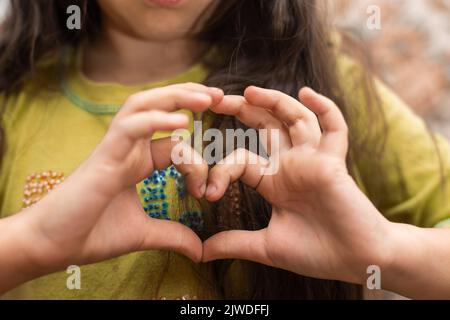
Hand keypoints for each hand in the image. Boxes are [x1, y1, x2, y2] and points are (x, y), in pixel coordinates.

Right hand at [15, 83, 222, 274]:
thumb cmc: (92, 233)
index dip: (197, 160)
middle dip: (189, 97)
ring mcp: (115, 148)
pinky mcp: (103, 156)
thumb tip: (200, 251)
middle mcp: (129, 148)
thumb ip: (173, 235)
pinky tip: (180, 121)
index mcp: (139, 161)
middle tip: (218, 96)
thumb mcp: (144, 233)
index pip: (175, 143)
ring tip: (204, 97)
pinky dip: (154, 120)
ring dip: (175, 96)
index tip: (206, 192)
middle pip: (159, 107)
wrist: (53, 246)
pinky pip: (130, 127)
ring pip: (143, 105)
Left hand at [202, 86, 392, 283]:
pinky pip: (334, 129)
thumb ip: (234, 243)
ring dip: (274, 101)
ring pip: (295, 119)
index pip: (240, 160)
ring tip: (248, 91)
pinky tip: (307, 93)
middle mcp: (291, 165)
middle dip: (242, 109)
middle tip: (214, 98)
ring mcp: (313, 160)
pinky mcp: (334, 162)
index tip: (206, 194)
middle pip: (266, 125)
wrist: (357, 262)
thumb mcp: (267, 247)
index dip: (220, 172)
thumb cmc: (316, 253)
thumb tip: (200, 252)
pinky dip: (324, 109)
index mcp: (273, 181)